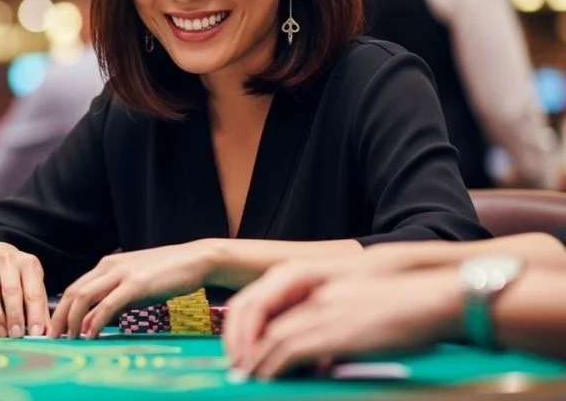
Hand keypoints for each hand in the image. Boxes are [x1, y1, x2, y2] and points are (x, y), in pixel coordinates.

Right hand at [0, 241, 49, 337]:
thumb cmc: (18, 274)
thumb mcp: (33, 283)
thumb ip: (40, 306)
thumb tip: (47, 332)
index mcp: (29, 264)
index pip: (33, 291)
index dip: (35, 314)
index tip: (36, 333)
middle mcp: (9, 263)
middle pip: (11, 291)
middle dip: (14, 316)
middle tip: (17, 335)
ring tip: (2, 335)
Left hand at [49, 241, 215, 338]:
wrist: (195, 260)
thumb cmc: (168, 273)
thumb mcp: (135, 286)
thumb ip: (115, 300)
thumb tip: (97, 320)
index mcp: (107, 264)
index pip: (75, 287)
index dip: (61, 309)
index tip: (56, 328)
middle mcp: (109, 266)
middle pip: (73, 291)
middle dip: (59, 316)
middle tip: (52, 337)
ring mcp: (122, 273)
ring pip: (84, 296)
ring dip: (72, 319)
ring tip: (68, 339)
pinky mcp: (135, 284)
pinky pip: (107, 304)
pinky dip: (95, 320)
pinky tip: (90, 334)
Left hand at [233, 268, 463, 378]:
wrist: (433, 298)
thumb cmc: (409, 310)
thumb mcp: (364, 316)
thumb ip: (338, 331)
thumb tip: (324, 360)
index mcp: (323, 291)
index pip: (275, 308)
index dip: (254, 332)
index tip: (246, 353)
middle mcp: (316, 298)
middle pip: (265, 320)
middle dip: (245, 347)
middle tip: (237, 370)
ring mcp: (323, 313)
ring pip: (272, 338)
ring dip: (254, 361)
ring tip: (244, 379)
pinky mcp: (332, 331)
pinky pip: (288, 350)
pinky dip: (272, 366)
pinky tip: (265, 379)